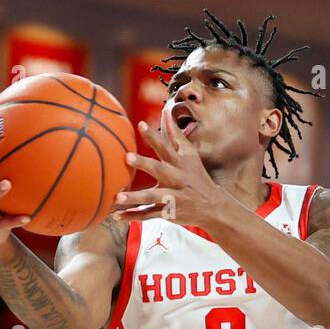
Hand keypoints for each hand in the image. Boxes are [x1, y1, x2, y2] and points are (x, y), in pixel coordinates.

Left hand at [112, 105, 226, 228]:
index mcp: (179, 163)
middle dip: (143, 163)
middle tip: (127, 157)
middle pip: (158, 169)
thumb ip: (176, 135)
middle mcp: (176, 178)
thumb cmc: (197, 177)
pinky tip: (117, 216)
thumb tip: (166, 112)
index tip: (140, 124)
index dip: (153, 136)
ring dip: (134, 197)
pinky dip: (133, 216)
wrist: (213, 206)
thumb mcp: (190, 155)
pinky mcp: (168, 212)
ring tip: (117, 198)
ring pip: (151, 197)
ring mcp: (172, 197)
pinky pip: (148, 215)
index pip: (165, 146)